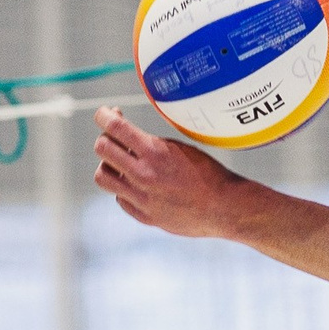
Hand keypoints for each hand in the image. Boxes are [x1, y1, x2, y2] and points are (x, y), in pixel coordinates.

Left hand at [91, 106, 249, 238]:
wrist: (226, 208)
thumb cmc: (209, 175)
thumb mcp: (181, 149)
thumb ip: (150, 143)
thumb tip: (123, 132)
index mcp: (155, 153)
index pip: (114, 127)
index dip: (103, 116)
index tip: (104, 114)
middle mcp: (143, 175)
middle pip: (101, 148)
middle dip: (107, 139)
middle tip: (116, 140)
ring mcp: (142, 198)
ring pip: (102, 176)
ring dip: (109, 166)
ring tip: (122, 166)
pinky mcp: (145, 216)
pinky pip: (120, 198)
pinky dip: (125, 190)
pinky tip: (140, 187)